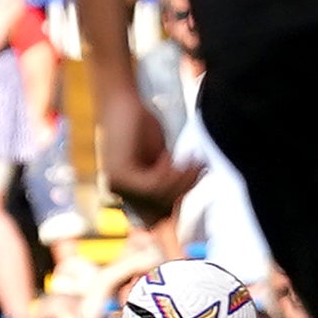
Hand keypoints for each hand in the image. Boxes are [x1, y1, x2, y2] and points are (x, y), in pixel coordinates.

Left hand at [95, 89, 201, 226]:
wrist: (120, 100)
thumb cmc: (141, 126)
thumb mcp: (159, 158)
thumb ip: (167, 180)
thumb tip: (182, 205)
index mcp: (129, 193)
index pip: (158, 217)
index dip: (179, 203)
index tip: (196, 180)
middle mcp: (120, 193)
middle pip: (161, 210)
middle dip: (184, 189)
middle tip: (200, 167)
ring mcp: (117, 185)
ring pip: (159, 198)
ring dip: (181, 180)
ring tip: (193, 161)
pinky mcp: (119, 173)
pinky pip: (152, 185)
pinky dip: (169, 173)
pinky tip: (172, 156)